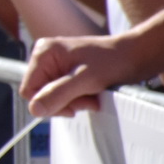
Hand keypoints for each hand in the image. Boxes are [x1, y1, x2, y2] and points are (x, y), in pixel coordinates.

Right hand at [21, 34, 135, 115]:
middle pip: (40, 95)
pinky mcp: (65, 74)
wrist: (135, 56)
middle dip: (64, 102)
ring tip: (92, 96)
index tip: (74, 105)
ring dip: (73, 102)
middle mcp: (45, 58)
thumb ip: (57, 93)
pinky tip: (91, 94)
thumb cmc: (112, 61)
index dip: (48, 102)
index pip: (29, 90)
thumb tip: (34, 109)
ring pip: (51, 97)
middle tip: (87, 98)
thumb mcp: (84, 80)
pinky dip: (77, 99)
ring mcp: (55, 66)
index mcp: (43, 53)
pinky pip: (61, 95)